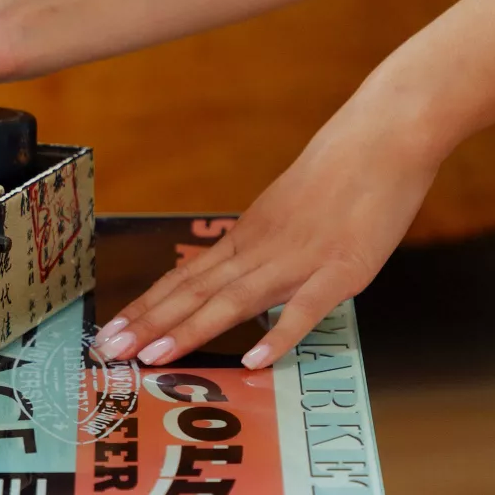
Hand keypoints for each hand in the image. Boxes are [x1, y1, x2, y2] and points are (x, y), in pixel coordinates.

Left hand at [92, 88, 447, 369]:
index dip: (148, 308)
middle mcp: (262, 248)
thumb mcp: (288, 210)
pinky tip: (254, 361)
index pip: (185, 278)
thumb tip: (240, 278)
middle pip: (195, 292)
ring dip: (191, 331)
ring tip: (153, 358)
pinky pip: (308, 306)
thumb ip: (265, 247)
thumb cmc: (342, 170)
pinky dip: (280, 333)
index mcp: (247, 236)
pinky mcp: (343, 267)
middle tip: (109, 350)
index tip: (113, 331)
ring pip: (234, 300)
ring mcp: (300, 259)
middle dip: (150, 325)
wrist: (384, 133)